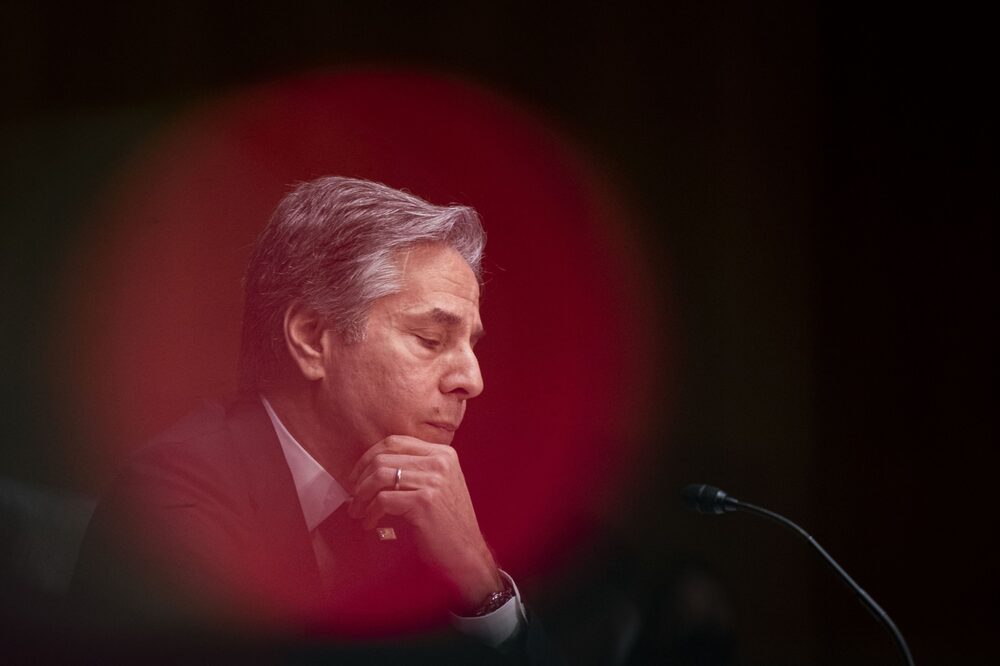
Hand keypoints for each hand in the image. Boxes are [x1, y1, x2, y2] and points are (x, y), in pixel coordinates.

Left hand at [347, 435, 501, 610]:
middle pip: (383, 458)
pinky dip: (370, 513)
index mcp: (442, 453)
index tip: (356, 476)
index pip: (395, 441)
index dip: (368, 457)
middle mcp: (440, 462)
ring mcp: (433, 480)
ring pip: (379, 477)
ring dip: (361, 497)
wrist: (467, 554)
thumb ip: (413, 470)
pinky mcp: (424, 502)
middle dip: (360, 480)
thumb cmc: (446, 524)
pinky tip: (370, 524)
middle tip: (353, 498)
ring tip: (358, 512)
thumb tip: (369, 468)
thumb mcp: (437, 486)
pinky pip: (383, 500)